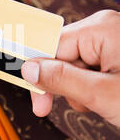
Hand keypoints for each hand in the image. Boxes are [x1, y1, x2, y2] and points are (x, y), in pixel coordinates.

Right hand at [21, 10, 119, 126]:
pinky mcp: (116, 56)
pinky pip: (89, 70)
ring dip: (79, 90)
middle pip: (61, 56)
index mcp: (99, 29)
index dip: (38, 73)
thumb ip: (61, 80)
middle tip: (47, 110)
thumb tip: (28, 69)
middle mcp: (103, 29)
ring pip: (74, 67)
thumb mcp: (102, 93)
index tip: (30, 96)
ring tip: (99, 104)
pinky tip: (106, 99)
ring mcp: (111, 42)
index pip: (51, 46)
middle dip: (62, 85)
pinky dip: (92, 88)